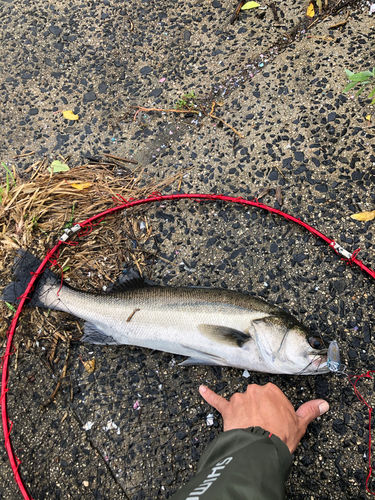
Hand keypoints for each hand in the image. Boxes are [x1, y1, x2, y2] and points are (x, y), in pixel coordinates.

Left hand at [199, 383, 328, 453]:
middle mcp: (255, 390)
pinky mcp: (228, 409)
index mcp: (272, 391)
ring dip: (242, 412)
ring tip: (249, 428)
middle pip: (255, 398)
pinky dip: (209, 395)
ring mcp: (240, 399)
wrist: (261, 449)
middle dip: (258, 410)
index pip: (271, 396)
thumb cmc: (280, 436)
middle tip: (264, 426)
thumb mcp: (300, 424)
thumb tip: (323, 404)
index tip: (275, 420)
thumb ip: (310, 411)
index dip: (273, 410)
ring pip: (240, 402)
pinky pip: (216, 400)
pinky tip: (202, 390)